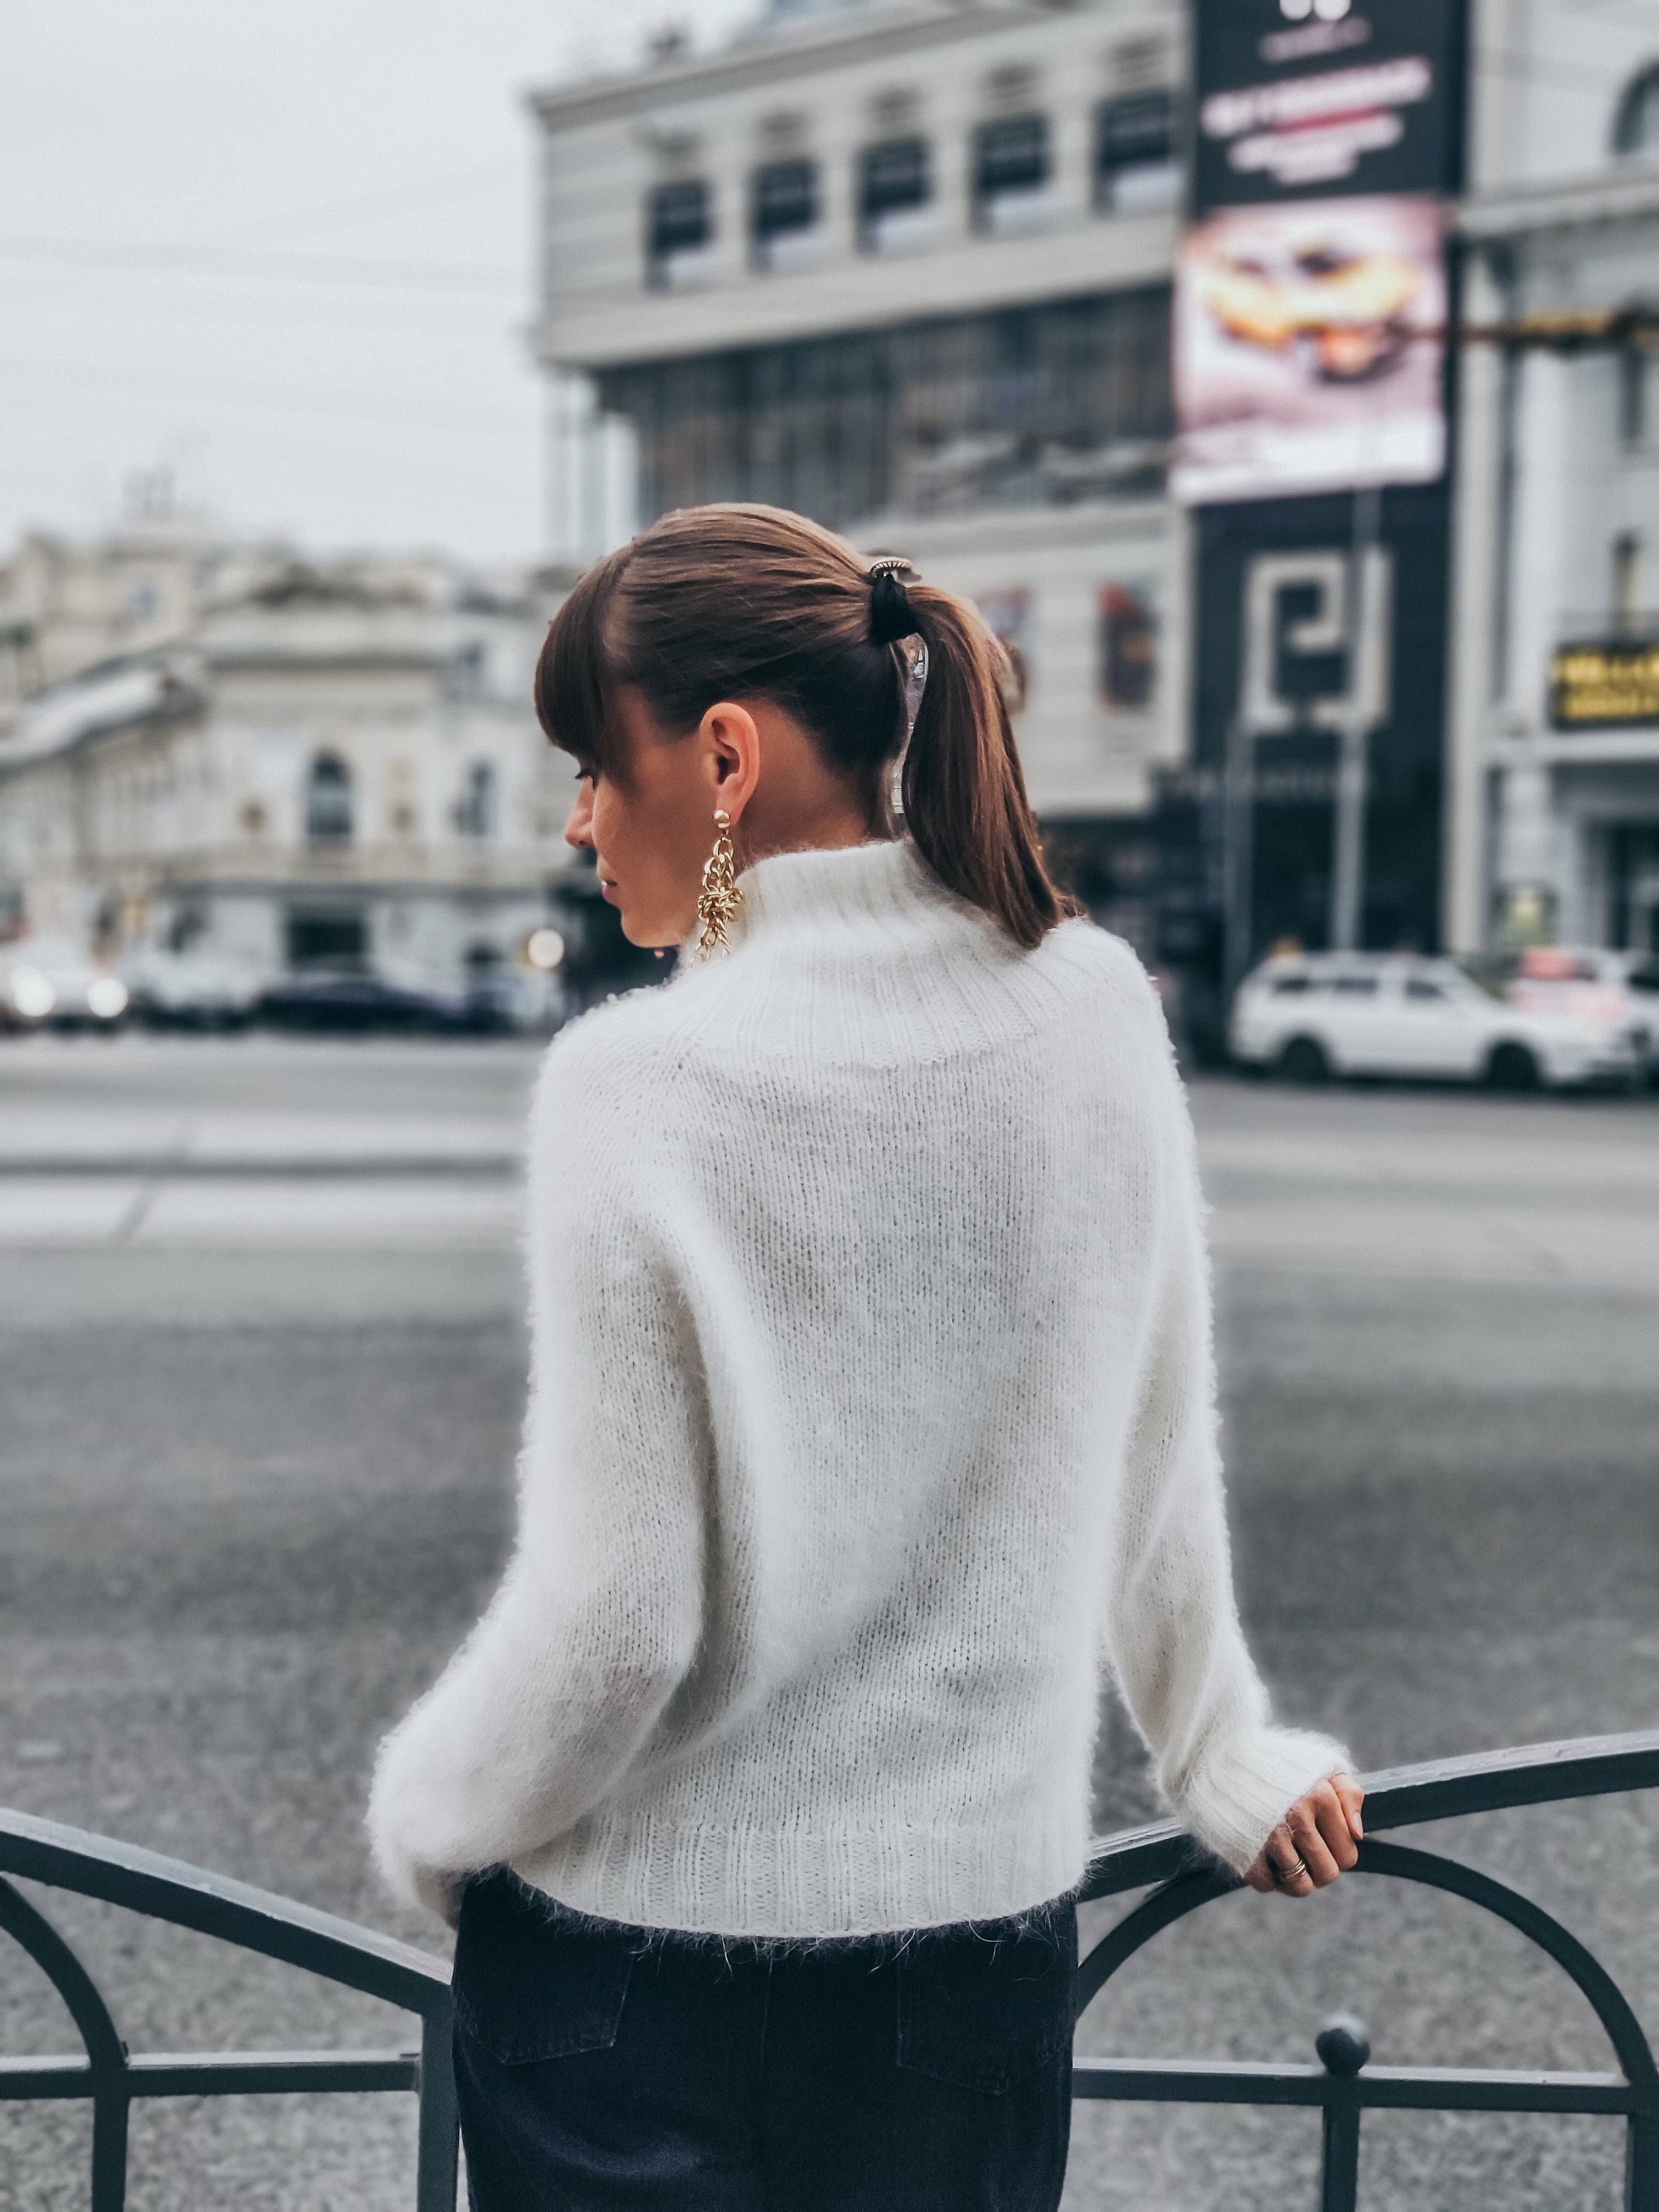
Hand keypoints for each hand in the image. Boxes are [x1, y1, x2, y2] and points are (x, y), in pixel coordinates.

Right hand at [1244, 1772, 1364, 1898]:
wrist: (1217, 1755)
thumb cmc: (1276, 1762)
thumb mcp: (1319, 1763)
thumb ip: (1349, 1793)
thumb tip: (1358, 1835)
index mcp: (1321, 1796)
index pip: (1348, 1855)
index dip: (1336, 1851)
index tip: (1321, 1837)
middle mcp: (1298, 1816)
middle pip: (1327, 1874)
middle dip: (1318, 1868)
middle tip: (1304, 1850)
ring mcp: (1270, 1835)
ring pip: (1300, 1886)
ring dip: (1295, 1878)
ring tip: (1286, 1858)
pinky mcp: (1245, 1849)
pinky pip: (1267, 1885)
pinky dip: (1266, 1877)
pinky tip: (1262, 1855)